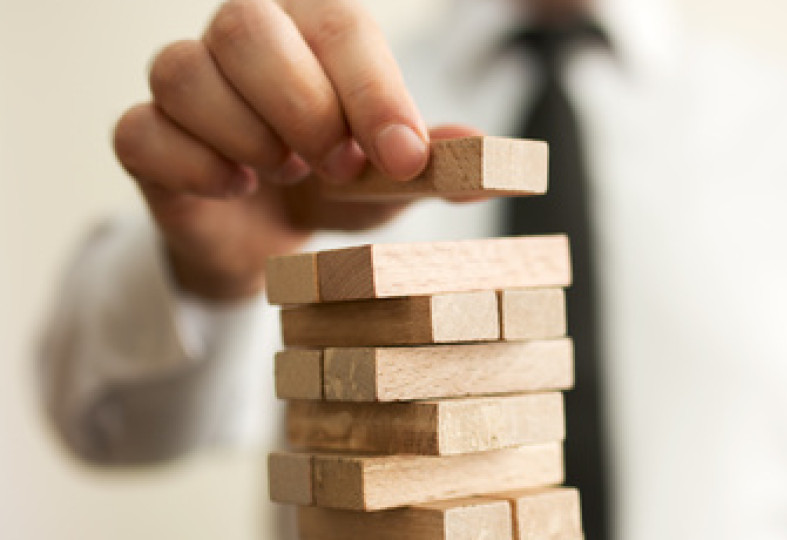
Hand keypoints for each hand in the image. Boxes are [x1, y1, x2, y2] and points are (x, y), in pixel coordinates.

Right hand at [113, 0, 473, 299]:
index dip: (373, 91)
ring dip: (247, 137)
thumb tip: (491, 156)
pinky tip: (234, 188)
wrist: (268, 237)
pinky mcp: (145, 138)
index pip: (339, 26)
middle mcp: (241, 41)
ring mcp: (185, 85)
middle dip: (302, 106)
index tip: (403, 156)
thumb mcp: (392, 178)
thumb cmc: (332, 186)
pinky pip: (141, 133)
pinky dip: (194, 168)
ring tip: (282, 174)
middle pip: (245, 25)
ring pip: (182, 72)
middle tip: (337, 167)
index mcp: (310, 31)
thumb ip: (438, 164)